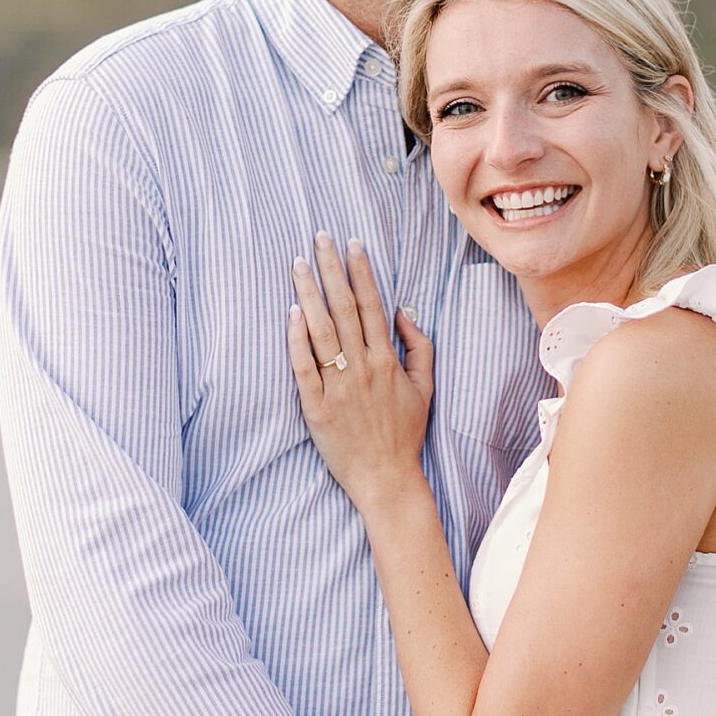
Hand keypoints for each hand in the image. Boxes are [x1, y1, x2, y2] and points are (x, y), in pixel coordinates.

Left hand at [289, 235, 432, 509]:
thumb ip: (419, 346)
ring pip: (321, 330)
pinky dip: (296, 338)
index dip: (361, 271)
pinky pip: (303, 365)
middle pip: (344, 307)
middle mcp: (363, 367)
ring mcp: (338, 386)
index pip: (372, 304)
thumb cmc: (404, 433)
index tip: (352, 243)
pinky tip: (290, 312)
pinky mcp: (316, 406)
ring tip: (298, 264)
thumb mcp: (425, 387)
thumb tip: (403, 311)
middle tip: (319, 237)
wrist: (386, 478)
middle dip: (331, 268)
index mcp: (387, 360)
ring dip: (308, 293)